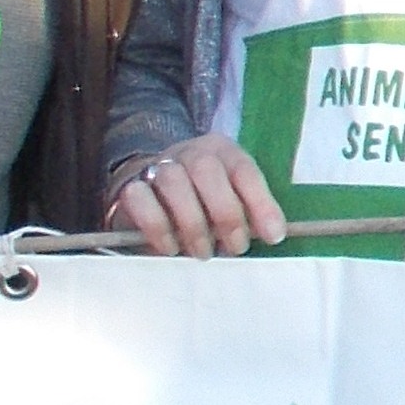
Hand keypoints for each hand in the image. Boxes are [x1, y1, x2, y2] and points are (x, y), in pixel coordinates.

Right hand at [121, 133, 284, 258]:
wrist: (152, 197)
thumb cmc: (203, 205)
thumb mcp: (231, 205)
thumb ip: (250, 215)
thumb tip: (272, 235)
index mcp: (222, 152)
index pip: (244, 170)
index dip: (261, 203)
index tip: (273, 236)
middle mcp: (189, 153)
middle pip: (206, 169)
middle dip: (225, 213)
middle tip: (235, 247)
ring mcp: (157, 168)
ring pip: (173, 182)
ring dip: (193, 223)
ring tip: (203, 252)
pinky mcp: (131, 189)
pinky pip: (140, 199)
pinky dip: (158, 226)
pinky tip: (171, 247)